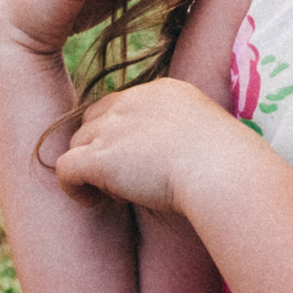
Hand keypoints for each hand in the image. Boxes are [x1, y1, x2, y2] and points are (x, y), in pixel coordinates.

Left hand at [53, 77, 253, 214]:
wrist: (221, 169)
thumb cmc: (227, 160)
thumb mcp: (209, 129)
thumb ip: (187, 130)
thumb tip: (179, 153)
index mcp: (162, 90)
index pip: (122, 104)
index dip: (121, 131)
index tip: (135, 157)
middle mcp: (132, 101)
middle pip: (94, 119)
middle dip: (100, 146)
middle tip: (120, 176)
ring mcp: (113, 128)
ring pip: (78, 143)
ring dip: (89, 167)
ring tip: (112, 192)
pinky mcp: (98, 158)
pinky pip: (65, 169)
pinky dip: (72, 187)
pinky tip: (90, 202)